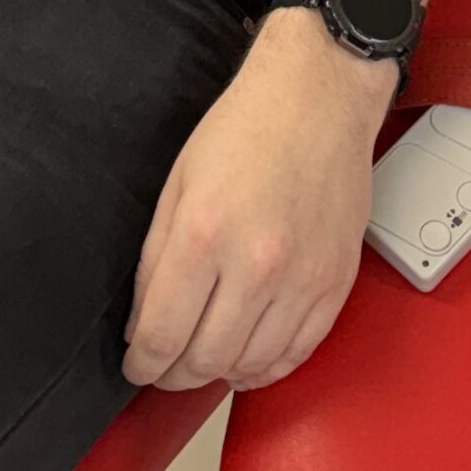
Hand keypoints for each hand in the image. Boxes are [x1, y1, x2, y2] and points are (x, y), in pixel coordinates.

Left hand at [122, 28, 390, 393]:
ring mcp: (302, 278)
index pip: (162, 334)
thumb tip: (143, 321)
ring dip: (220, 374)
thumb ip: (155, 257)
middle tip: (163, 368)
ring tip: (202, 363)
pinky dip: (269, 368)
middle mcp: (256, 264)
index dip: (142, 363)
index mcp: (205, 234)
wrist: (318, 96)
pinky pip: (299, 351)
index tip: (135, 366)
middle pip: (206, 359)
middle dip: (175, 374)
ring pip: (252, 365)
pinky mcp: (335, 282)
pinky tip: (248, 360)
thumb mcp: (177, 183)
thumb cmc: (246, 128)